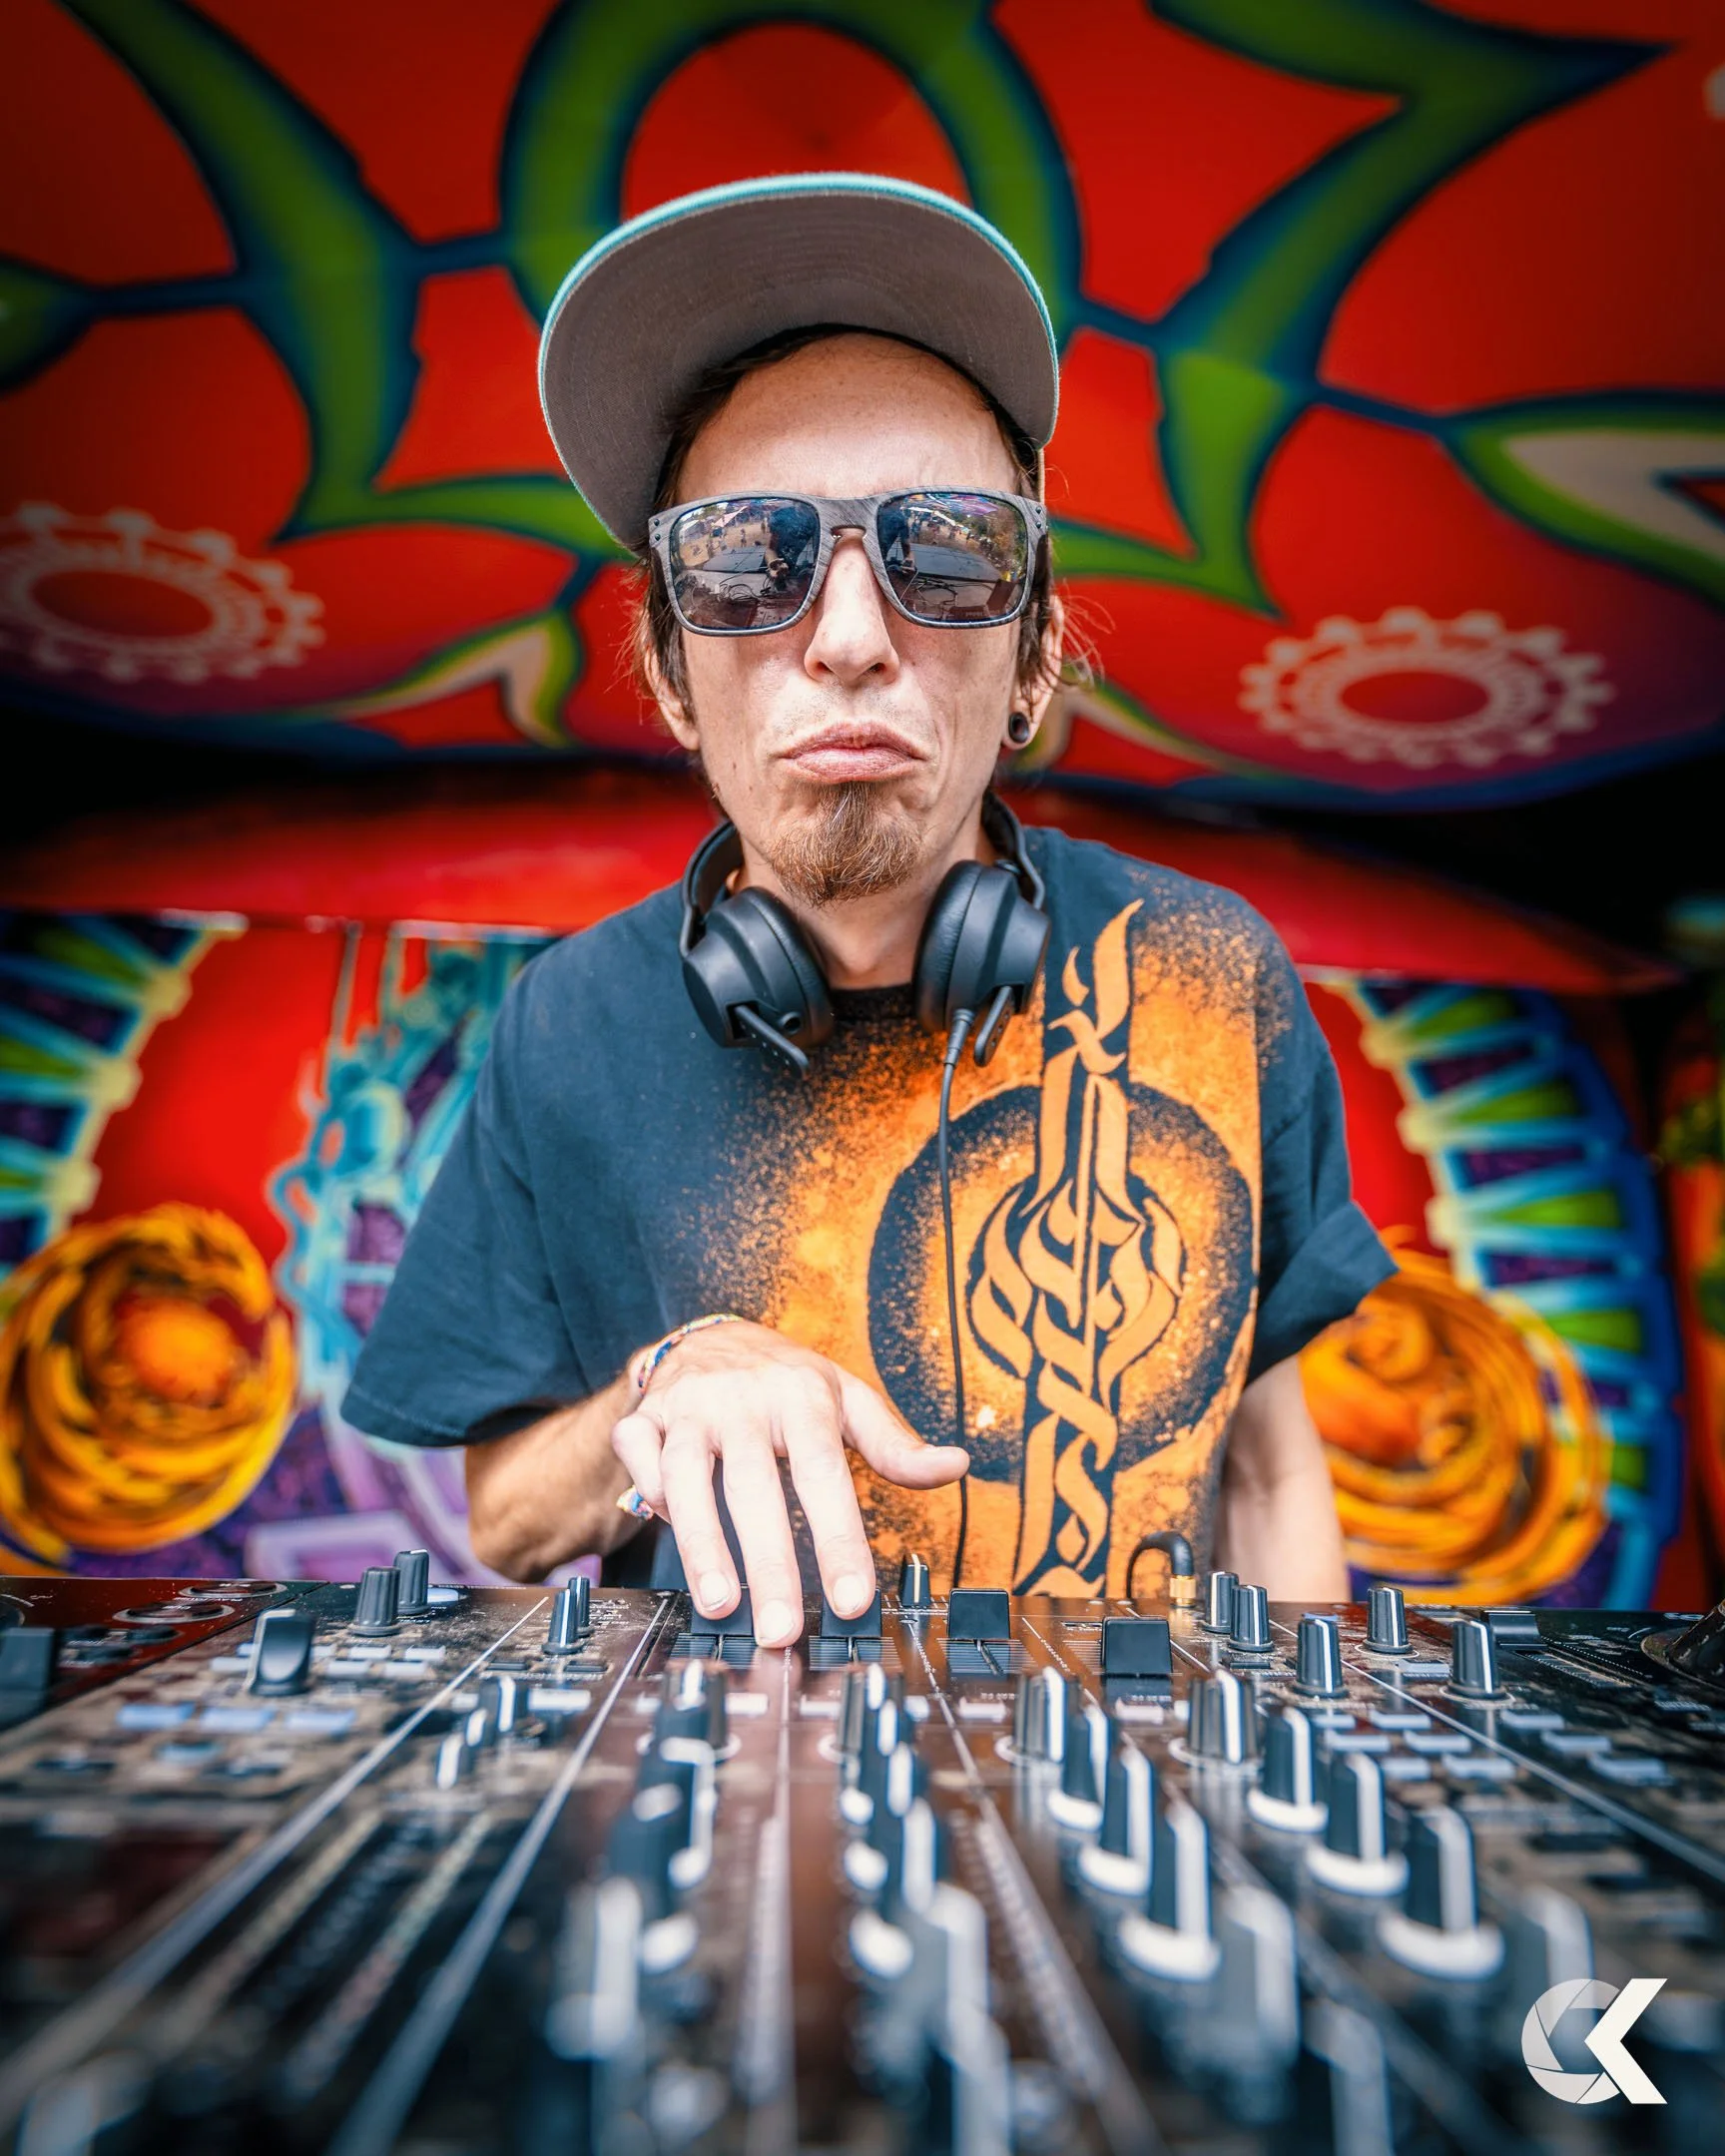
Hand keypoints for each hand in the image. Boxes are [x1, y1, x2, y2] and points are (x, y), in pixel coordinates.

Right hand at [610, 1320, 966, 1646]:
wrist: (711, 1335)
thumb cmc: (788, 1382)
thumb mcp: (847, 1399)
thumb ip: (895, 1443)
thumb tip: (957, 1466)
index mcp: (802, 1395)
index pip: (823, 1473)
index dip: (839, 1538)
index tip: (853, 1602)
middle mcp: (742, 1399)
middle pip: (754, 1485)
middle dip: (768, 1563)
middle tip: (781, 1631)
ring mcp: (688, 1407)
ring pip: (687, 1475)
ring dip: (700, 1543)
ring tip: (721, 1606)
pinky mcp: (642, 1417)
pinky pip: (640, 1460)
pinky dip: (650, 1497)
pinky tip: (668, 1530)